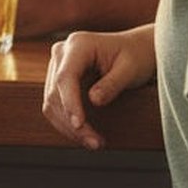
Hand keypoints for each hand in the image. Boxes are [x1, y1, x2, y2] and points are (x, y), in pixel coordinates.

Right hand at [42, 26, 156, 150]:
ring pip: (51, 102)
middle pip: (55, 92)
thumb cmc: (136, 56)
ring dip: (68, 127)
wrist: (136, 49)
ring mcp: (58, 66)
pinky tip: (86, 134)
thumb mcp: (131, 69)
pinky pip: (55, 104)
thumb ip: (112, 83)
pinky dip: (67, 122)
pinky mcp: (59, 79)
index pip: (65, 76)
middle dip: (72, 122)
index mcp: (79, 44)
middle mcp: (62, 52)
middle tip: (95, 143)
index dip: (69, 102)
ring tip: (94, 142)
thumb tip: (94, 101)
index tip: (79, 124)